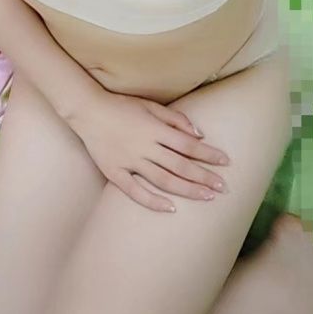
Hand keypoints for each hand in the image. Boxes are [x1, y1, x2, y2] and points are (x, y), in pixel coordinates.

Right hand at [67, 89, 230, 211]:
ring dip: (187, 190)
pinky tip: (170, 208)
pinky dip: (153, 201)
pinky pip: (135, 191)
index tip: (225, 162)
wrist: (87, 110)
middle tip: (223, 188)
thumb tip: (199, 134)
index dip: (208, 154)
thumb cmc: (121, 105)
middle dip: (204, 177)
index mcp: (155, 129)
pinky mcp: (115, 172)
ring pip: (163, 180)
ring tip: (206, 198)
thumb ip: (175, 119)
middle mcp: (145, 146)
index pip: (188, 145)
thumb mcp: (150, 105)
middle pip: (180, 165)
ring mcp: (130, 161)